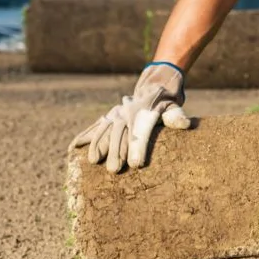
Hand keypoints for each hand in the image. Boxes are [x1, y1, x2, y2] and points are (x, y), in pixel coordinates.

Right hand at [71, 62, 190, 172]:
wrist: (154, 87)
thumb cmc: (167, 104)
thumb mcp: (175, 107)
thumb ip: (177, 116)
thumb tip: (185, 123)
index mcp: (145, 111)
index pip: (141, 131)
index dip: (138, 147)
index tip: (136, 164)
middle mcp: (128, 112)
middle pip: (120, 133)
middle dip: (116, 151)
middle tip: (114, 171)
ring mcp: (116, 113)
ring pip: (105, 129)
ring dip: (98, 145)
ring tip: (94, 161)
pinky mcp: (109, 117)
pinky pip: (95, 126)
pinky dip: (84, 136)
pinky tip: (74, 148)